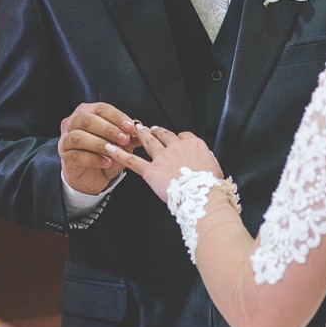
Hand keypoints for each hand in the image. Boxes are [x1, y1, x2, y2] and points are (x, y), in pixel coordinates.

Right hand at [59, 102, 135, 194]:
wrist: (94, 176)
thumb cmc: (106, 153)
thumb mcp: (121, 143)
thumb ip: (131, 135)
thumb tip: (143, 130)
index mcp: (87, 112)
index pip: (101, 109)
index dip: (116, 117)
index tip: (130, 127)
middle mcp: (73, 122)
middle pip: (87, 120)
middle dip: (108, 129)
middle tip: (124, 139)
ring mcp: (66, 139)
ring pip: (79, 136)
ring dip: (99, 143)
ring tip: (114, 151)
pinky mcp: (65, 156)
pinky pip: (76, 155)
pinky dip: (93, 159)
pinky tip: (106, 162)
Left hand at [106, 123, 221, 203]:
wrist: (202, 197)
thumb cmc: (210, 187)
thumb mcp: (214, 168)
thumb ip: (207, 160)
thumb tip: (205, 162)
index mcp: (194, 145)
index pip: (183, 135)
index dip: (177, 137)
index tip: (176, 138)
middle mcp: (177, 146)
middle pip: (164, 134)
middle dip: (157, 131)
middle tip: (151, 129)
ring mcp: (162, 157)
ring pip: (149, 140)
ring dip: (141, 134)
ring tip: (135, 130)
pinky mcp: (151, 171)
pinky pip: (133, 160)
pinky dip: (120, 153)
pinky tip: (110, 148)